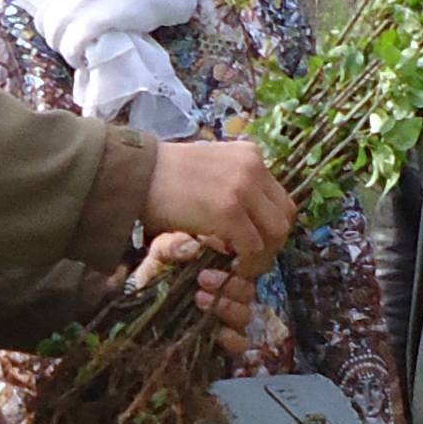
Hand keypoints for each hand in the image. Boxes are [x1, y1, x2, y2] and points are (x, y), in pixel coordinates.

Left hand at [137, 231, 270, 360]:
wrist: (139, 309)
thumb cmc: (156, 276)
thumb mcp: (160, 255)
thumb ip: (172, 245)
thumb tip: (192, 247)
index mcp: (223, 268)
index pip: (245, 265)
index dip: (233, 263)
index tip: (209, 261)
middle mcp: (230, 293)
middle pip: (248, 290)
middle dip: (228, 284)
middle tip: (202, 279)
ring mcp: (228, 319)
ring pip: (246, 314)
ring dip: (227, 307)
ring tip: (200, 299)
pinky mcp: (222, 342)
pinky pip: (241, 343)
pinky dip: (232, 338)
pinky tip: (217, 331)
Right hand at [141, 137, 293, 271]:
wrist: (137, 173)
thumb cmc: (163, 176)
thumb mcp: (210, 170)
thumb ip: (233, 186)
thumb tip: (246, 221)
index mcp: (250, 155)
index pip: (278, 196)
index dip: (269, 224)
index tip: (252, 241)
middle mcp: (253, 167)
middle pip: (285, 214)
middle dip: (273, 242)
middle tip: (251, 258)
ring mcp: (243, 188)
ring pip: (276, 232)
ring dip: (263, 254)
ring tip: (242, 266)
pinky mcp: (229, 210)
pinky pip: (253, 246)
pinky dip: (246, 262)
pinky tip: (232, 268)